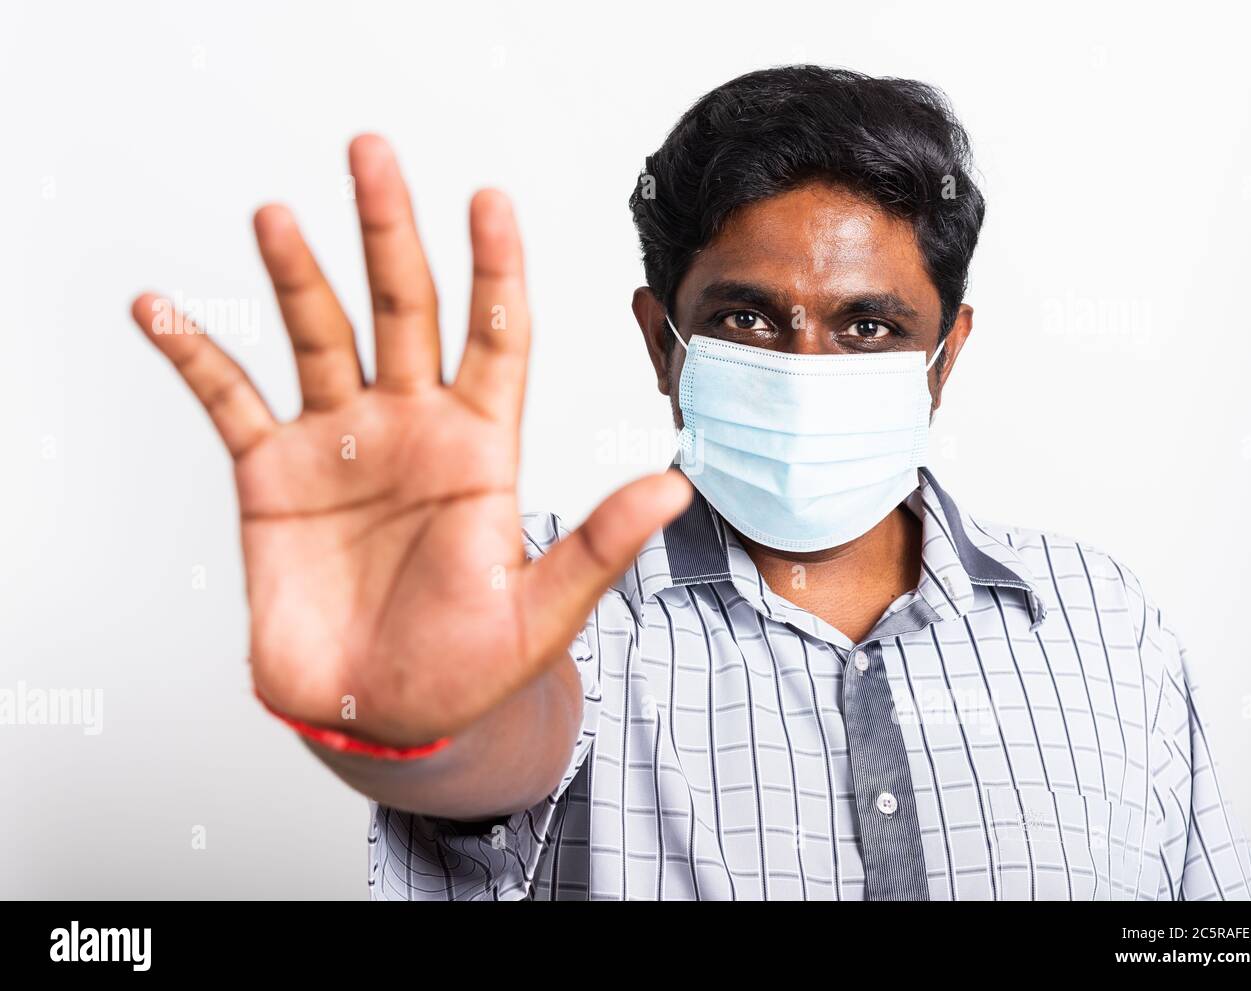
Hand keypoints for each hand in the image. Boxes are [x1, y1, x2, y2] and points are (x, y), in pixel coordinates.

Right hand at [131, 135, 690, 747]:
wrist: (384, 717)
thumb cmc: (469, 668)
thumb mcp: (542, 611)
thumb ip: (598, 546)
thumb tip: (676, 488)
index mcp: (482, 449)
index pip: (496, 336)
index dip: (495, 268)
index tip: (490, 199)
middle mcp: (412, 428)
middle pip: (404, 308)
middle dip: (390, 231)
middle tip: (373, 154)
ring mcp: (342, 445)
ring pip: (320, 335)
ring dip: (298, 276)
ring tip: (278, 217)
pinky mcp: (274, 476)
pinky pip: (229, 399)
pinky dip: (194, 354)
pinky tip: (160, 310)